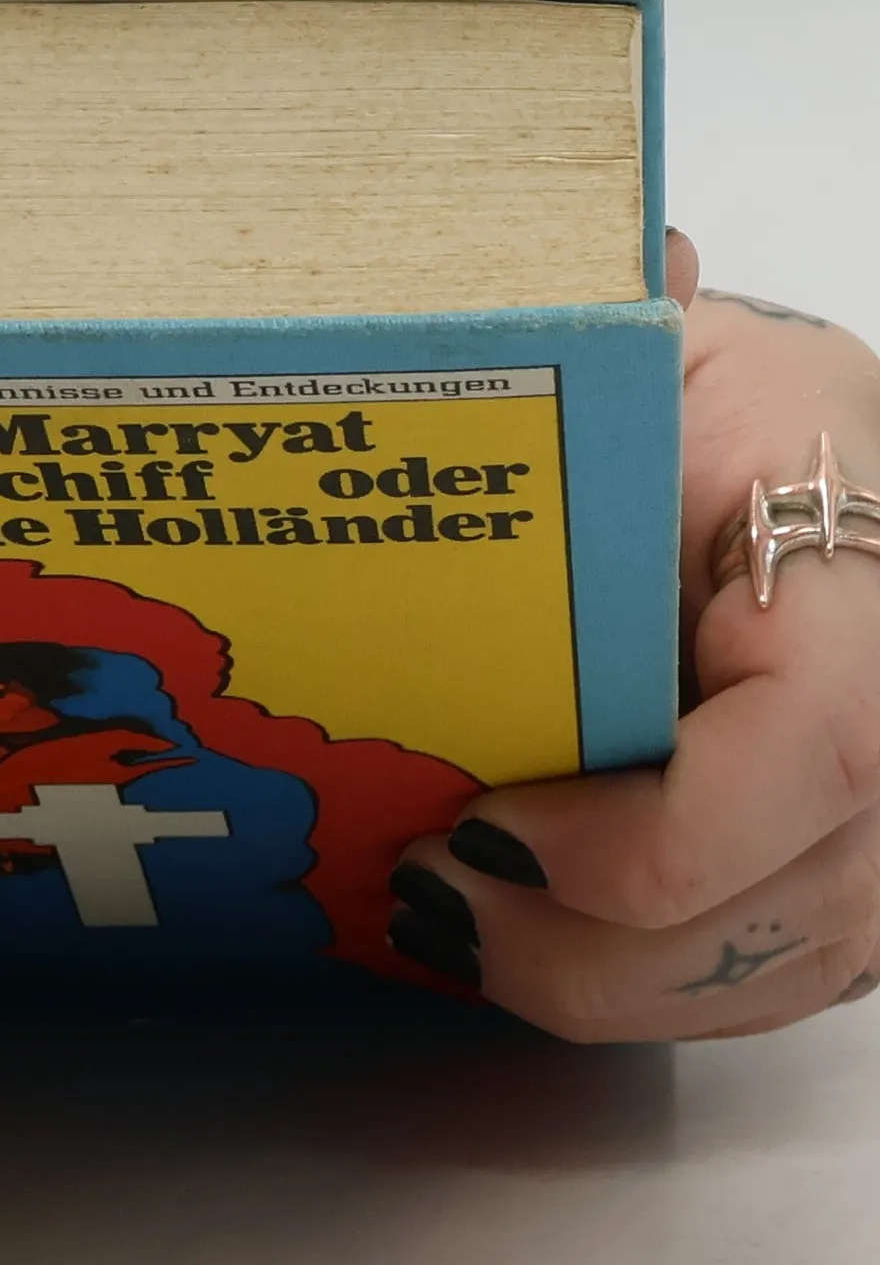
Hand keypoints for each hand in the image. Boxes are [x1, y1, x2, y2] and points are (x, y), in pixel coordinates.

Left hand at [388, 233, 879, 1038]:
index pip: (814, 750)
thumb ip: (637, 332)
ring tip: (447, 930)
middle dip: (584, 941)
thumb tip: (628, 270)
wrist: (824, 478)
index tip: (490, 821)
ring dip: (593, 984)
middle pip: (786, 908)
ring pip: (771, 975)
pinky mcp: (852, 880)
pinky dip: (636, 994)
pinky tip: (517, 957)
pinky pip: (763, 985)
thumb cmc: (752, 416)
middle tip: (428, 892)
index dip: (652, 832)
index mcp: (861, 592)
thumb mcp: (689, 356)